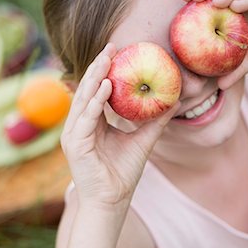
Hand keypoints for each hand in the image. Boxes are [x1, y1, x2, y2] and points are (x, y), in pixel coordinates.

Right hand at [61, 43, 179, 206]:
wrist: (111, 201)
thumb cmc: (122, 173)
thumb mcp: (142, 141)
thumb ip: (154, 122)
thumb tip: (173, 101)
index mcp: (91, 124)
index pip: (96, 92)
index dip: (105, 71)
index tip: (118, 52)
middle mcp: (79, 125)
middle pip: (87, 90)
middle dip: (98, 67)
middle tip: (111, 46)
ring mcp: (74, 134)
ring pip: (83, 99)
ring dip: (95, 78)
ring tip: (107, 58)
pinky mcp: (75, 144)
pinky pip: (85, 118)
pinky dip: (95, 101)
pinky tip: (105, 86)